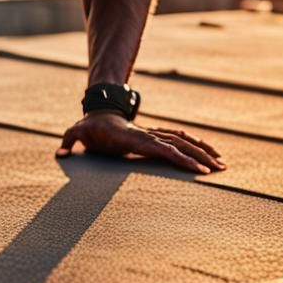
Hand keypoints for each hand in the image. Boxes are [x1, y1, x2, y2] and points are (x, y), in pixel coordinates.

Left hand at [57, 111, 225, 174]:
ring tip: (222, 164)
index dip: (178, 156)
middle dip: (198, 156)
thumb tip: (60, 154)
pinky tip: (209, 154)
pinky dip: (195, 145)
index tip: (196, 168)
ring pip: (182, 140)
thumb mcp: (77, 133)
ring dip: (202, 151)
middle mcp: (147, 135)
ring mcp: (153, 135)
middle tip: (218, 169)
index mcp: (133, 137)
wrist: (99, 114)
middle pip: (178, 144)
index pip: (160, 147)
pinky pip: (179, 140)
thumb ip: (69, 142)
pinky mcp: (156, 137)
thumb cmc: (90, 129)